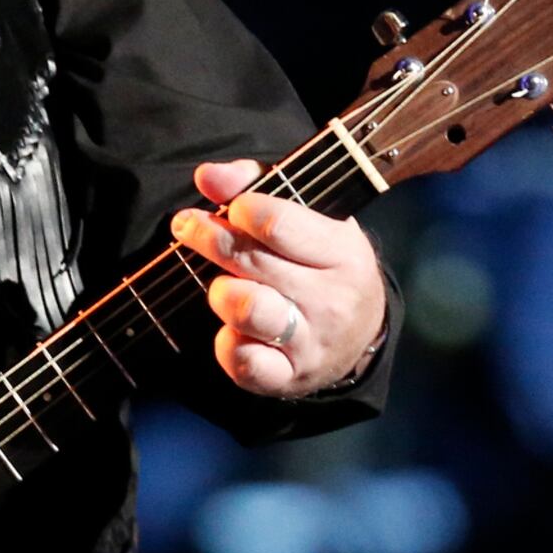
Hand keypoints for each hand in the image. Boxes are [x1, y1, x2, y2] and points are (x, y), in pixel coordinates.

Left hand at [173, 159, 388, 399]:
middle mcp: (331, 299)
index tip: (231, 209)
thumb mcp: (310, 217)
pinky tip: (234, 331)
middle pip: (251, 262)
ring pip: (245, 309)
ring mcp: (311, 341)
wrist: (364, 335)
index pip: (276, 223)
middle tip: (187, 227)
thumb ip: (256, 185)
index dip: (241, 209)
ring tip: (225, 287)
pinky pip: (243, 361)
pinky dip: (227, 345)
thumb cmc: (324, 264)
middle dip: (208, 238)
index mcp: (342, 252)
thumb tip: (206, 175)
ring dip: (222, 292)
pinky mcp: (290, 377)